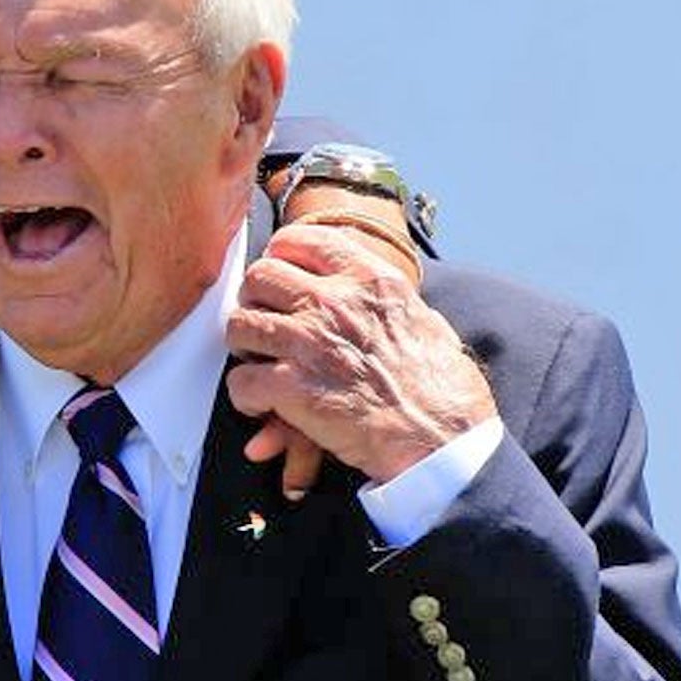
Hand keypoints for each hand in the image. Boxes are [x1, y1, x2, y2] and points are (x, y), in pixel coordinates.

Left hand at [224, 223, 495, 484]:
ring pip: (239, 325)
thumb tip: (368, 289)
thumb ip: (387, 299)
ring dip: (244, 348)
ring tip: (261, 366)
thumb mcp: (424, 321)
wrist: (441, 441)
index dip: (281, 255)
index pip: (304, 239)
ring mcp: (310, 342)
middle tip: (266, 328)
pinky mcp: (292, 387)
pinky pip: (240, 381)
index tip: (280, 276)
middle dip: (256, 303)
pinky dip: (245, 397)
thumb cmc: (440, 390)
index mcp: (370, 280)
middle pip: (260, 277)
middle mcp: (335, 302)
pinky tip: (264, 406)